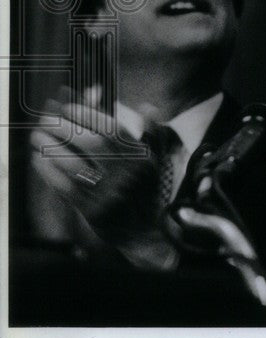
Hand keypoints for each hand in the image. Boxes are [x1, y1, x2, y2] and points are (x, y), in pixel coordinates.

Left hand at [30, 88, 161, 244]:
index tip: (69, 108)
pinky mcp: (92, 211)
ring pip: (75, 165)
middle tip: (47, 119)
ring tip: (37, 136)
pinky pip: (66, 187)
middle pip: (93, 144)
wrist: (143, 231)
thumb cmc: (145, 190)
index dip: (89, 116)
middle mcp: (128, 176)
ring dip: (52, 148)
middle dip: (66, 129)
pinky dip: (49, 171)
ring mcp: (109, 195)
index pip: (114, 131)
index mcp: (143, 159)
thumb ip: (151, 133)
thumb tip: (146, 106)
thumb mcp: (155, 160)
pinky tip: (39, 159)